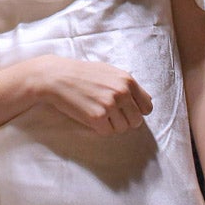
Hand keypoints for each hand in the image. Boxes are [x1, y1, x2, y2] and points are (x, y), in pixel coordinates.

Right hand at [38, 55, 152, 134]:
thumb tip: (145, 101)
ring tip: (97, 112)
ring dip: (111, 124)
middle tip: (109, 113)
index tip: (125, 110)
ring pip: (122, 128)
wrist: (57, 77)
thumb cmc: (82, 73)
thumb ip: (127, 85)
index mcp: (127, 80)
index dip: (137, 111)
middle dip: (124, 120)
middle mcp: (122, 92)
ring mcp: (110, 105)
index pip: (147, 107)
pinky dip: (99, 128)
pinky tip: (89, 115)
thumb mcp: (109, 72)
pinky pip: (107, 132)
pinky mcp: (98, 117)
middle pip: (136, 121)